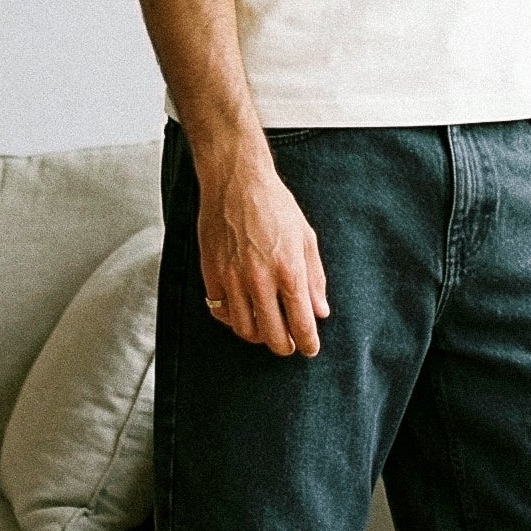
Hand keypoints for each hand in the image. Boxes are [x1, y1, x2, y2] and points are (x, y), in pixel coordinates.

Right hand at [196, 141, 328, 357]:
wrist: (236, 182)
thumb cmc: (275, 206)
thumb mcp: (306, 237)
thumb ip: (315, 278)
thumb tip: (320, 311)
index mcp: (289, 270)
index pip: (301, 323)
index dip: (307, 343)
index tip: (310, 349)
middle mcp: (259, 279)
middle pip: (272, 335)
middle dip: (284, 346)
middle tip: (289, 345)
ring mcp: (232, 279)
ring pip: (244, 329)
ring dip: (258, 336)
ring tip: (267, 331)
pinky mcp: (210, 274)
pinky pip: (220, 312)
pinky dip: (233, 320)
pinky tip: (243, 314)